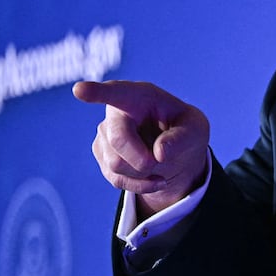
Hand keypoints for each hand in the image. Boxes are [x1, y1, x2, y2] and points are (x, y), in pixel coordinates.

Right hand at [73, 80, 209, 217]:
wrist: (176, 150)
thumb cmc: (185, 130)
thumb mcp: (196, 129)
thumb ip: (183, 138)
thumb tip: (159, 153)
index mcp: (139, 96)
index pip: (116, 92)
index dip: (97, 92)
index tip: (79, 90)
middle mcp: (117, 112)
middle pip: (118, 140)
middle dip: (142, 159)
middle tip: (161, 162)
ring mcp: (105, 134)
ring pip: (116, 164)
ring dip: (144, 173)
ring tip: (162, 166)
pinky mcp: (102, 155)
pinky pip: (116, 179)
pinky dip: (140, 185)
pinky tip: (155, 179)